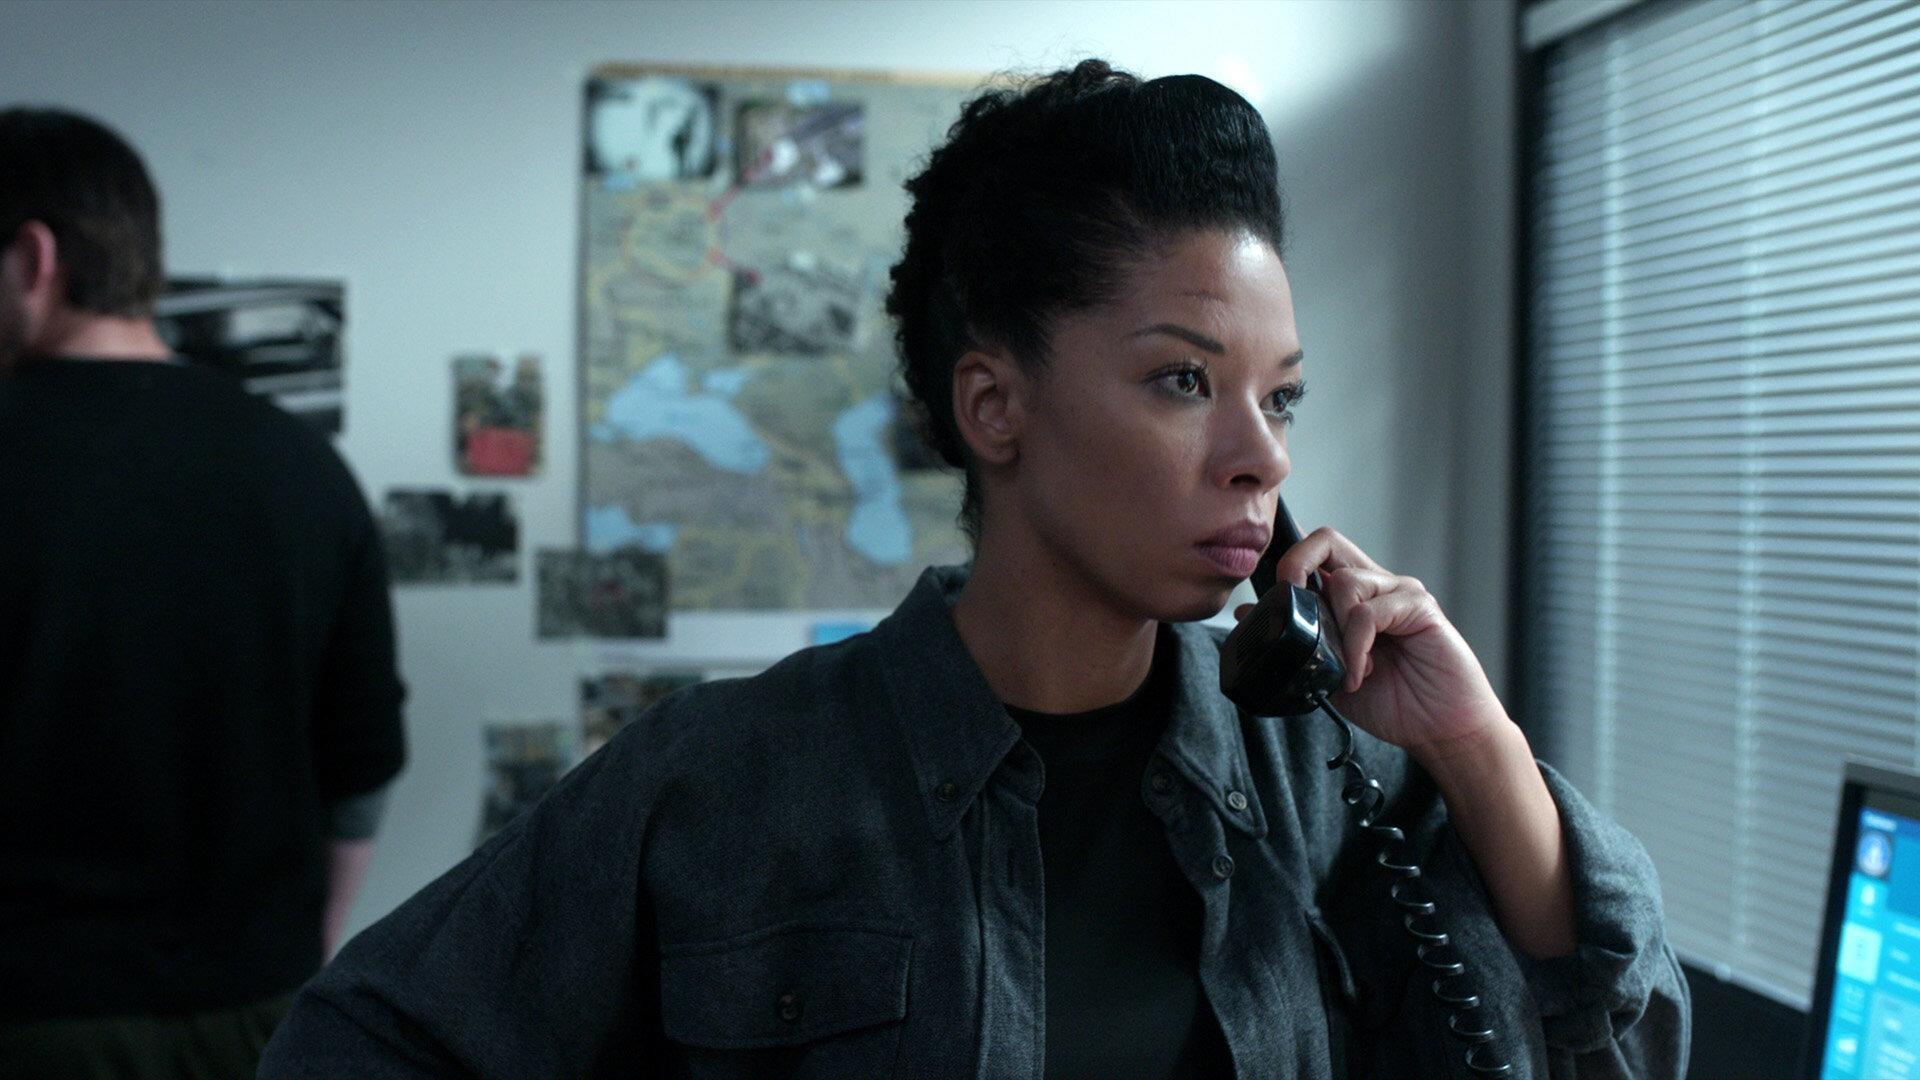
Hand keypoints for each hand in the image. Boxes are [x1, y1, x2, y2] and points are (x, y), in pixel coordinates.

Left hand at [1233, 526, 1510, 760]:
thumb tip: (1249, 613)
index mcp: (1354, 597)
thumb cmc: (1395, 702)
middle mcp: (1376, 586)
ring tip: (1347, 669)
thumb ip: (1298, 642)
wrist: (1440, 730)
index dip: (1288, 564)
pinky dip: (1356, 645)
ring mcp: (1399, 592)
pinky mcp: (1420, 607)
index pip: (1316, 555)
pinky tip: (1362, 672)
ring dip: (1334, 629)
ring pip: (1345, 582)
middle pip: (1328, 541)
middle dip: (1296, 563)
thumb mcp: (1331, 674)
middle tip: (1291, 601)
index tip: (1271, 597)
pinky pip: (1370, 611)